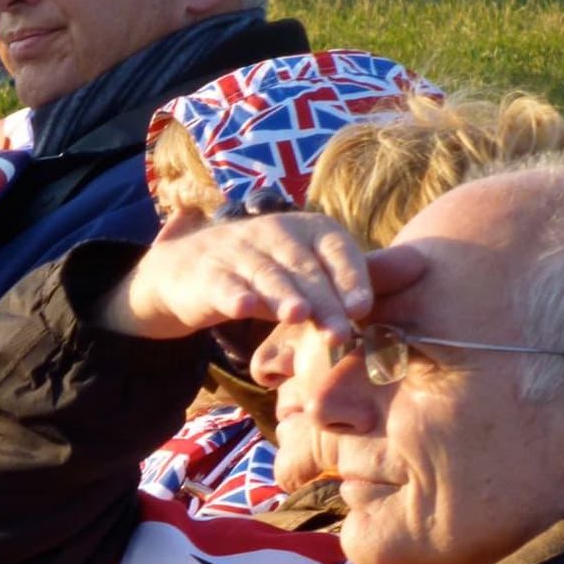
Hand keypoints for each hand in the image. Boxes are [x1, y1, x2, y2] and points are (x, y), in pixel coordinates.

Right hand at [96, 212, 375, 344]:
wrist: (188, 270)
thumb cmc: (263, 277)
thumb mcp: (300, 278)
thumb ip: (333, 295)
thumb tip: (375, 330)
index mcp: (308, 230)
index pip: (336, 248)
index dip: (350, 276)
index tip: (362, 308)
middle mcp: (275, 233)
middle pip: (304, 268)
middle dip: (324, 301)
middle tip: (340, 333)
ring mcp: (239, 251)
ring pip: (267, 274)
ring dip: (283, 295)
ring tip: (299, 315)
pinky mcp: (207, 273)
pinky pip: (223, 283)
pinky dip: (233, 294)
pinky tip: (243, 309)